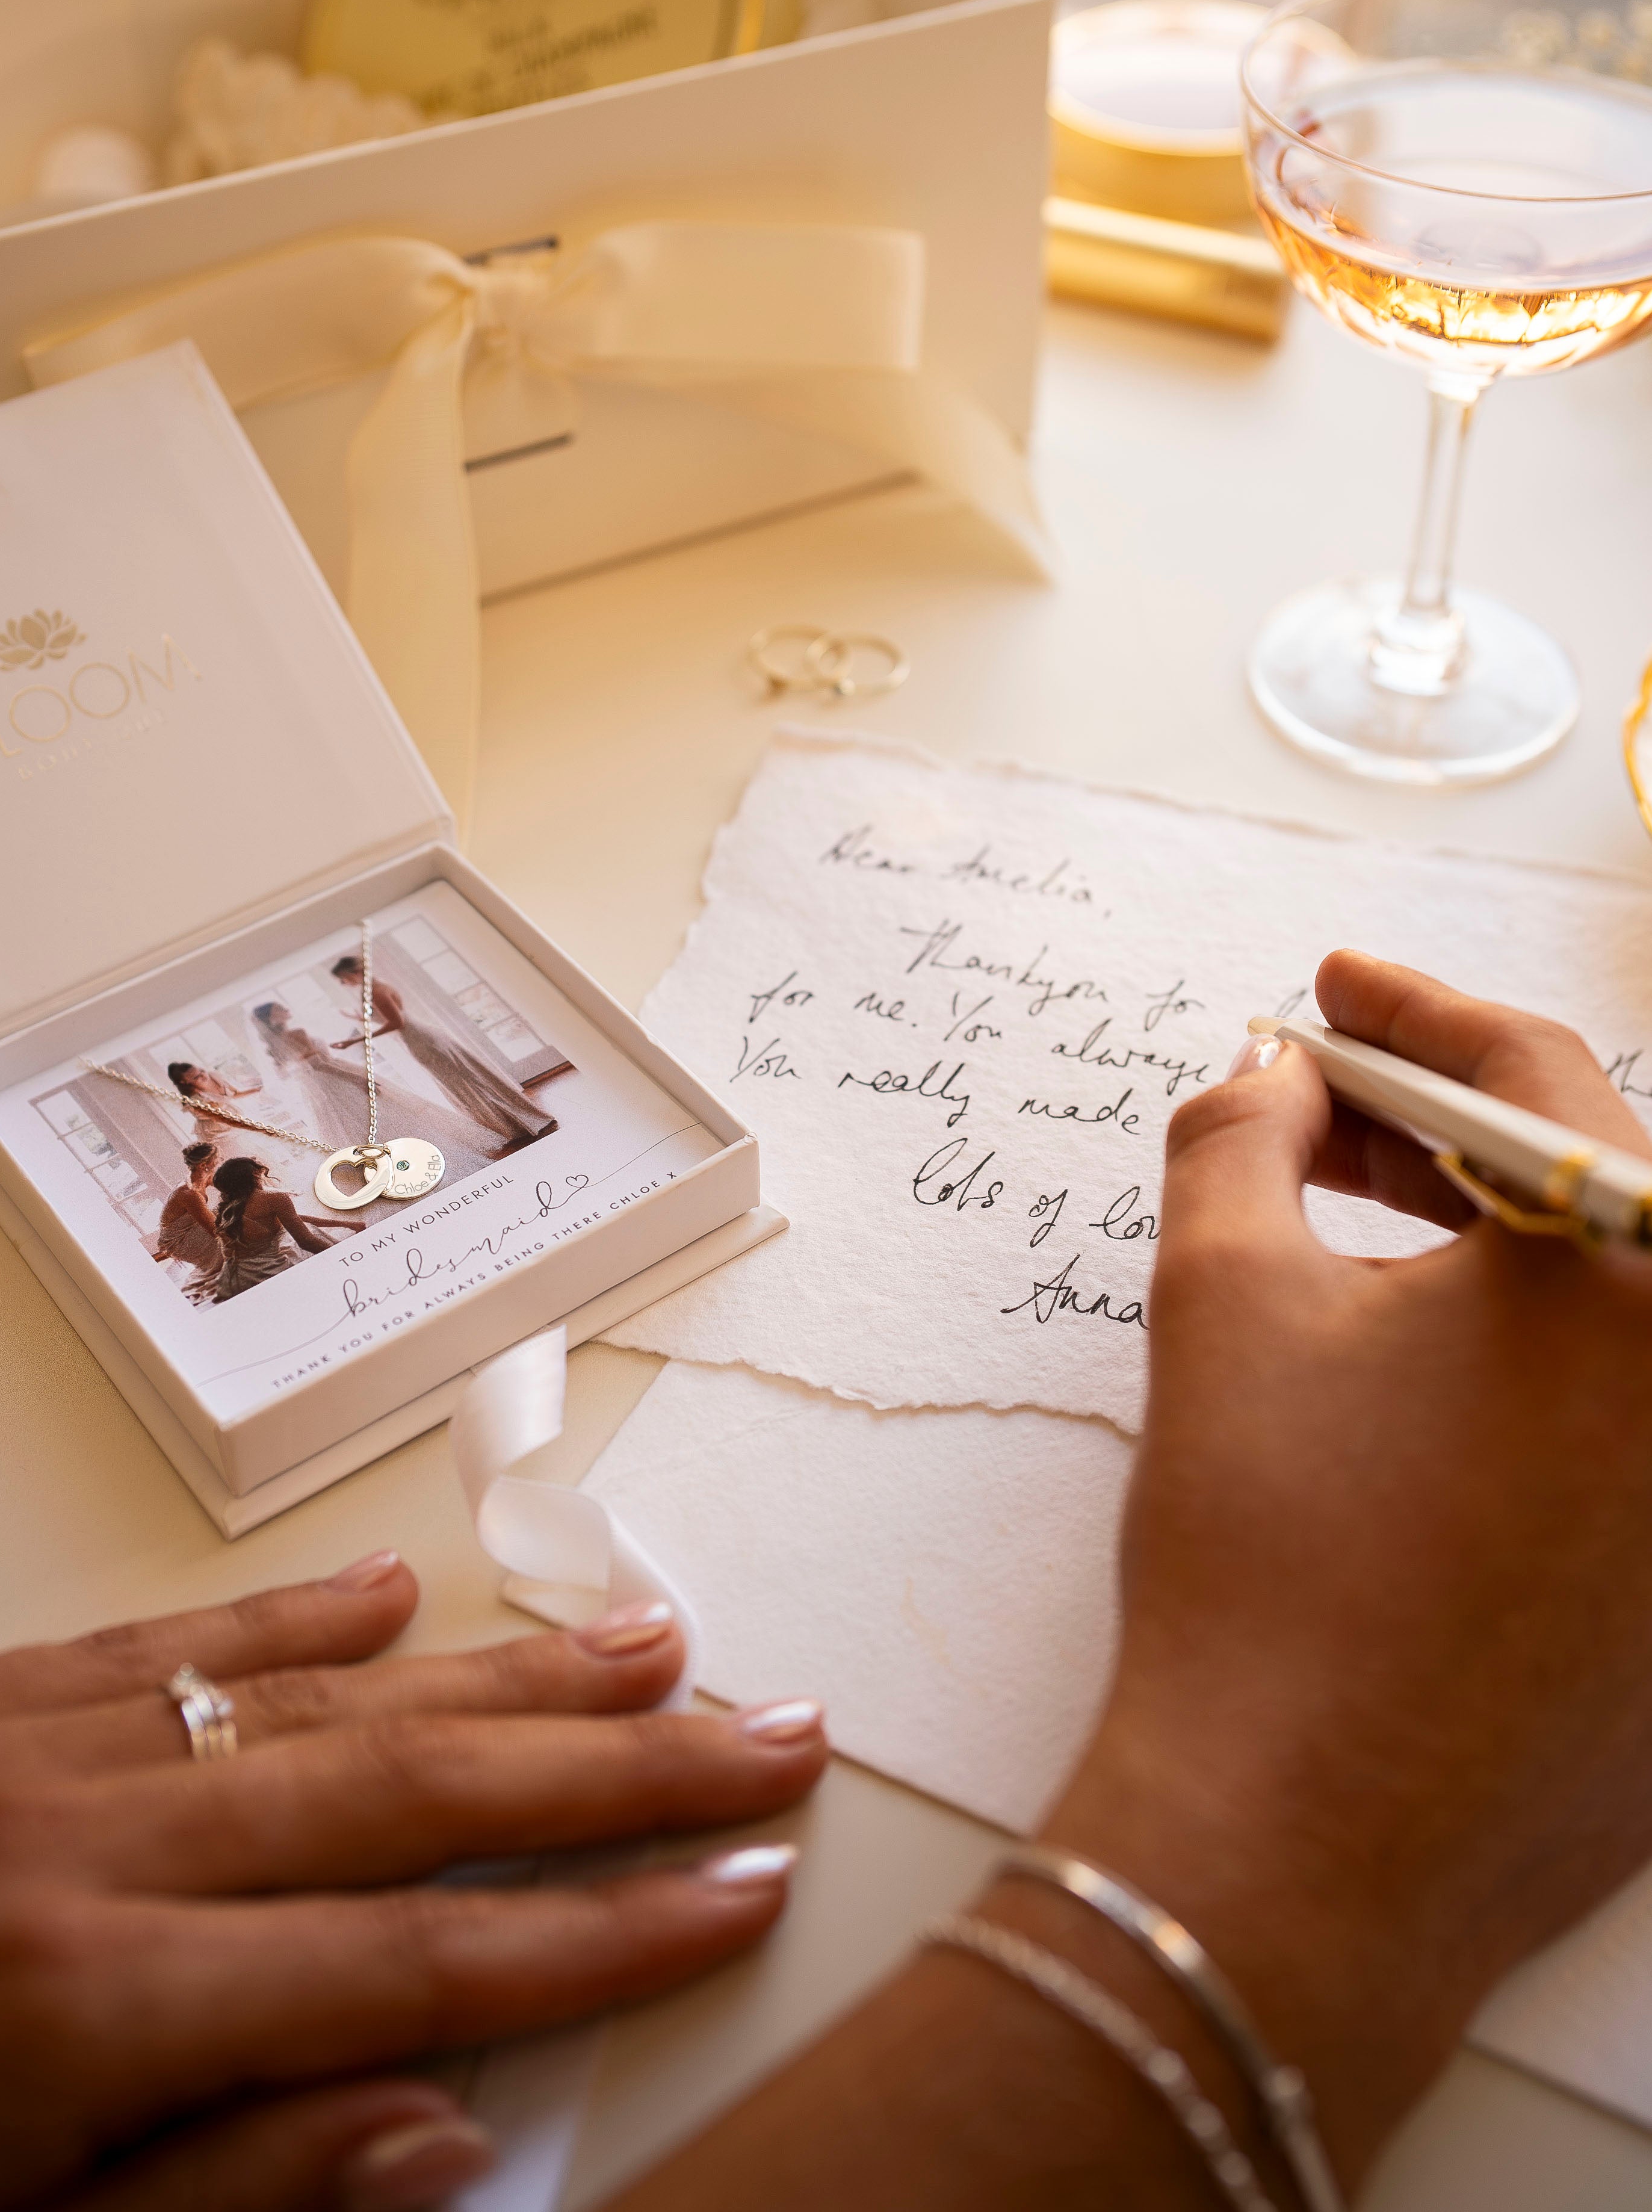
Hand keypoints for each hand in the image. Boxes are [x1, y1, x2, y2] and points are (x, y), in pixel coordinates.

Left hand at [0, 1554, 825, 2211]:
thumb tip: (436, 2127)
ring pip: (315, 1698)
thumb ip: (222, 2194)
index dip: (604, 1930)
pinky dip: (289, 1623)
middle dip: (612, 1768)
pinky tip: (395, 1594)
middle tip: (768, 1726)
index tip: (742, 1885)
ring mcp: (24, 1758)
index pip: (420, 1959)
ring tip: (649, 1641)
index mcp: (93, 2016)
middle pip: (409, 1794)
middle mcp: (83, 1852)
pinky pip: (158, 1646)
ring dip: (497, 1672)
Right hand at [604, 954, 1651, 2211]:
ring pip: (1612, 1313)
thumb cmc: (1262, 1560)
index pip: (1530, 1076)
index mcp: (1631, 1273)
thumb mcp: (1222, 1295)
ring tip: (1362, 1227)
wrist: (1298, 1845)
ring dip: (1490, 1247)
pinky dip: (1535, 1372)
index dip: (1408, 1010)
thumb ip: (1243, 1133)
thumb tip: (1277, 1073)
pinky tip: (1427, 1374)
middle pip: (1585, 1189)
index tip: (1328, 987)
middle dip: (1442, 1127)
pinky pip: (1628, 1433)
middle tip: (1323, 1099)